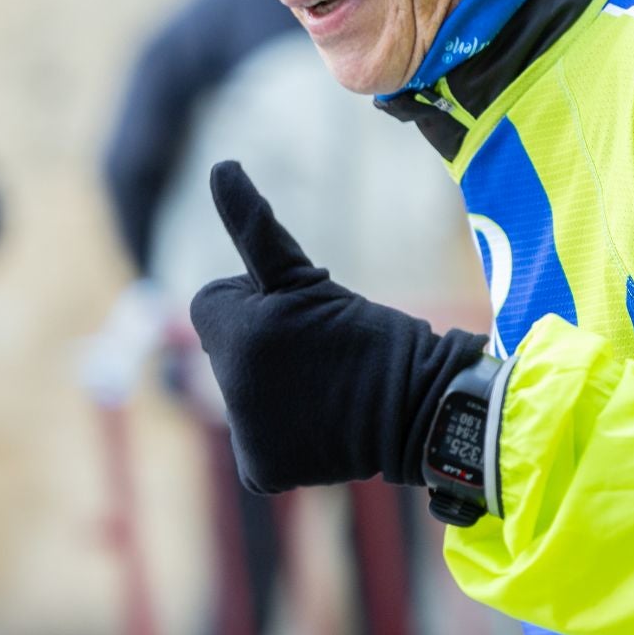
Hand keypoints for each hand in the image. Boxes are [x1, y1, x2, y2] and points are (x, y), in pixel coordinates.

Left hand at [189, 162, 491, 494]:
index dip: (256, 301)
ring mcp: (246, 432)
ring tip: (327, 386)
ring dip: (273, 387)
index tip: (302, 315)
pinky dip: (283, 439)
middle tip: (319, 353)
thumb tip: (220, 164)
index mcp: (239, 333)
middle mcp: (231, 385)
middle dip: (263, 345)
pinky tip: (321, 426)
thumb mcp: (311, 279)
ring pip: (240, 395)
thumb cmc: (373, 336)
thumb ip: (254, 226)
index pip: (211, 302)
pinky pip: (255, 444)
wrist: (422, 408)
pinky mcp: (262, 470)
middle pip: (224, 349)